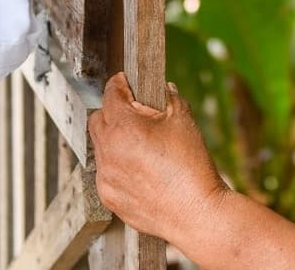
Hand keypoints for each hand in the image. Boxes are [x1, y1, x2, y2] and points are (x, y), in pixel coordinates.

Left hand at [89, 72, 227, 242]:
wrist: (196, 213)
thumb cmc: (191, 167)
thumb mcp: (184, 121)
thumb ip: (170, 98)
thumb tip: (164, 89)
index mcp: (124, 127)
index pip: (110, 94)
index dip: (119, 84)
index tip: (125, 82)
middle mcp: (109, 151)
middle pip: (98, 118)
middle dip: (112, 111)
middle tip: (134, 112)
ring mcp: (106, 177)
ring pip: (100, 147)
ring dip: (114, 139)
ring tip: (140, 144)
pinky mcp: (109, 197)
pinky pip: (105, 173)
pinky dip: (116, 165)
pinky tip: (139, 169)